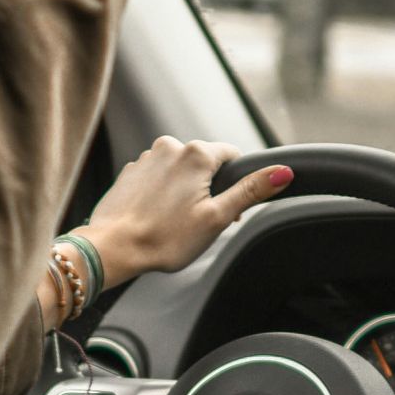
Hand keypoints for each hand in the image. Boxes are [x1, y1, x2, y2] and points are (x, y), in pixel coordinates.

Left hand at [74, 138, 291, 287]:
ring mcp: (147, 158)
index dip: (235, 184)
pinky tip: (156, 218)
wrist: (111, 248)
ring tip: (174, 223)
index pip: (232, 156)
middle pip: (205, 164)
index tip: (225, 210)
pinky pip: (157, 178)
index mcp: (196, 154)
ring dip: (184, 191)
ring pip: (180, 171)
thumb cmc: (164, 238)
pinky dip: (161, 194)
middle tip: (200, 222)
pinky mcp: (130, 172)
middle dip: (208, 189)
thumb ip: (251, 191)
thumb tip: (283, 171)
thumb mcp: (217, 217)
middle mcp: (170, 147)